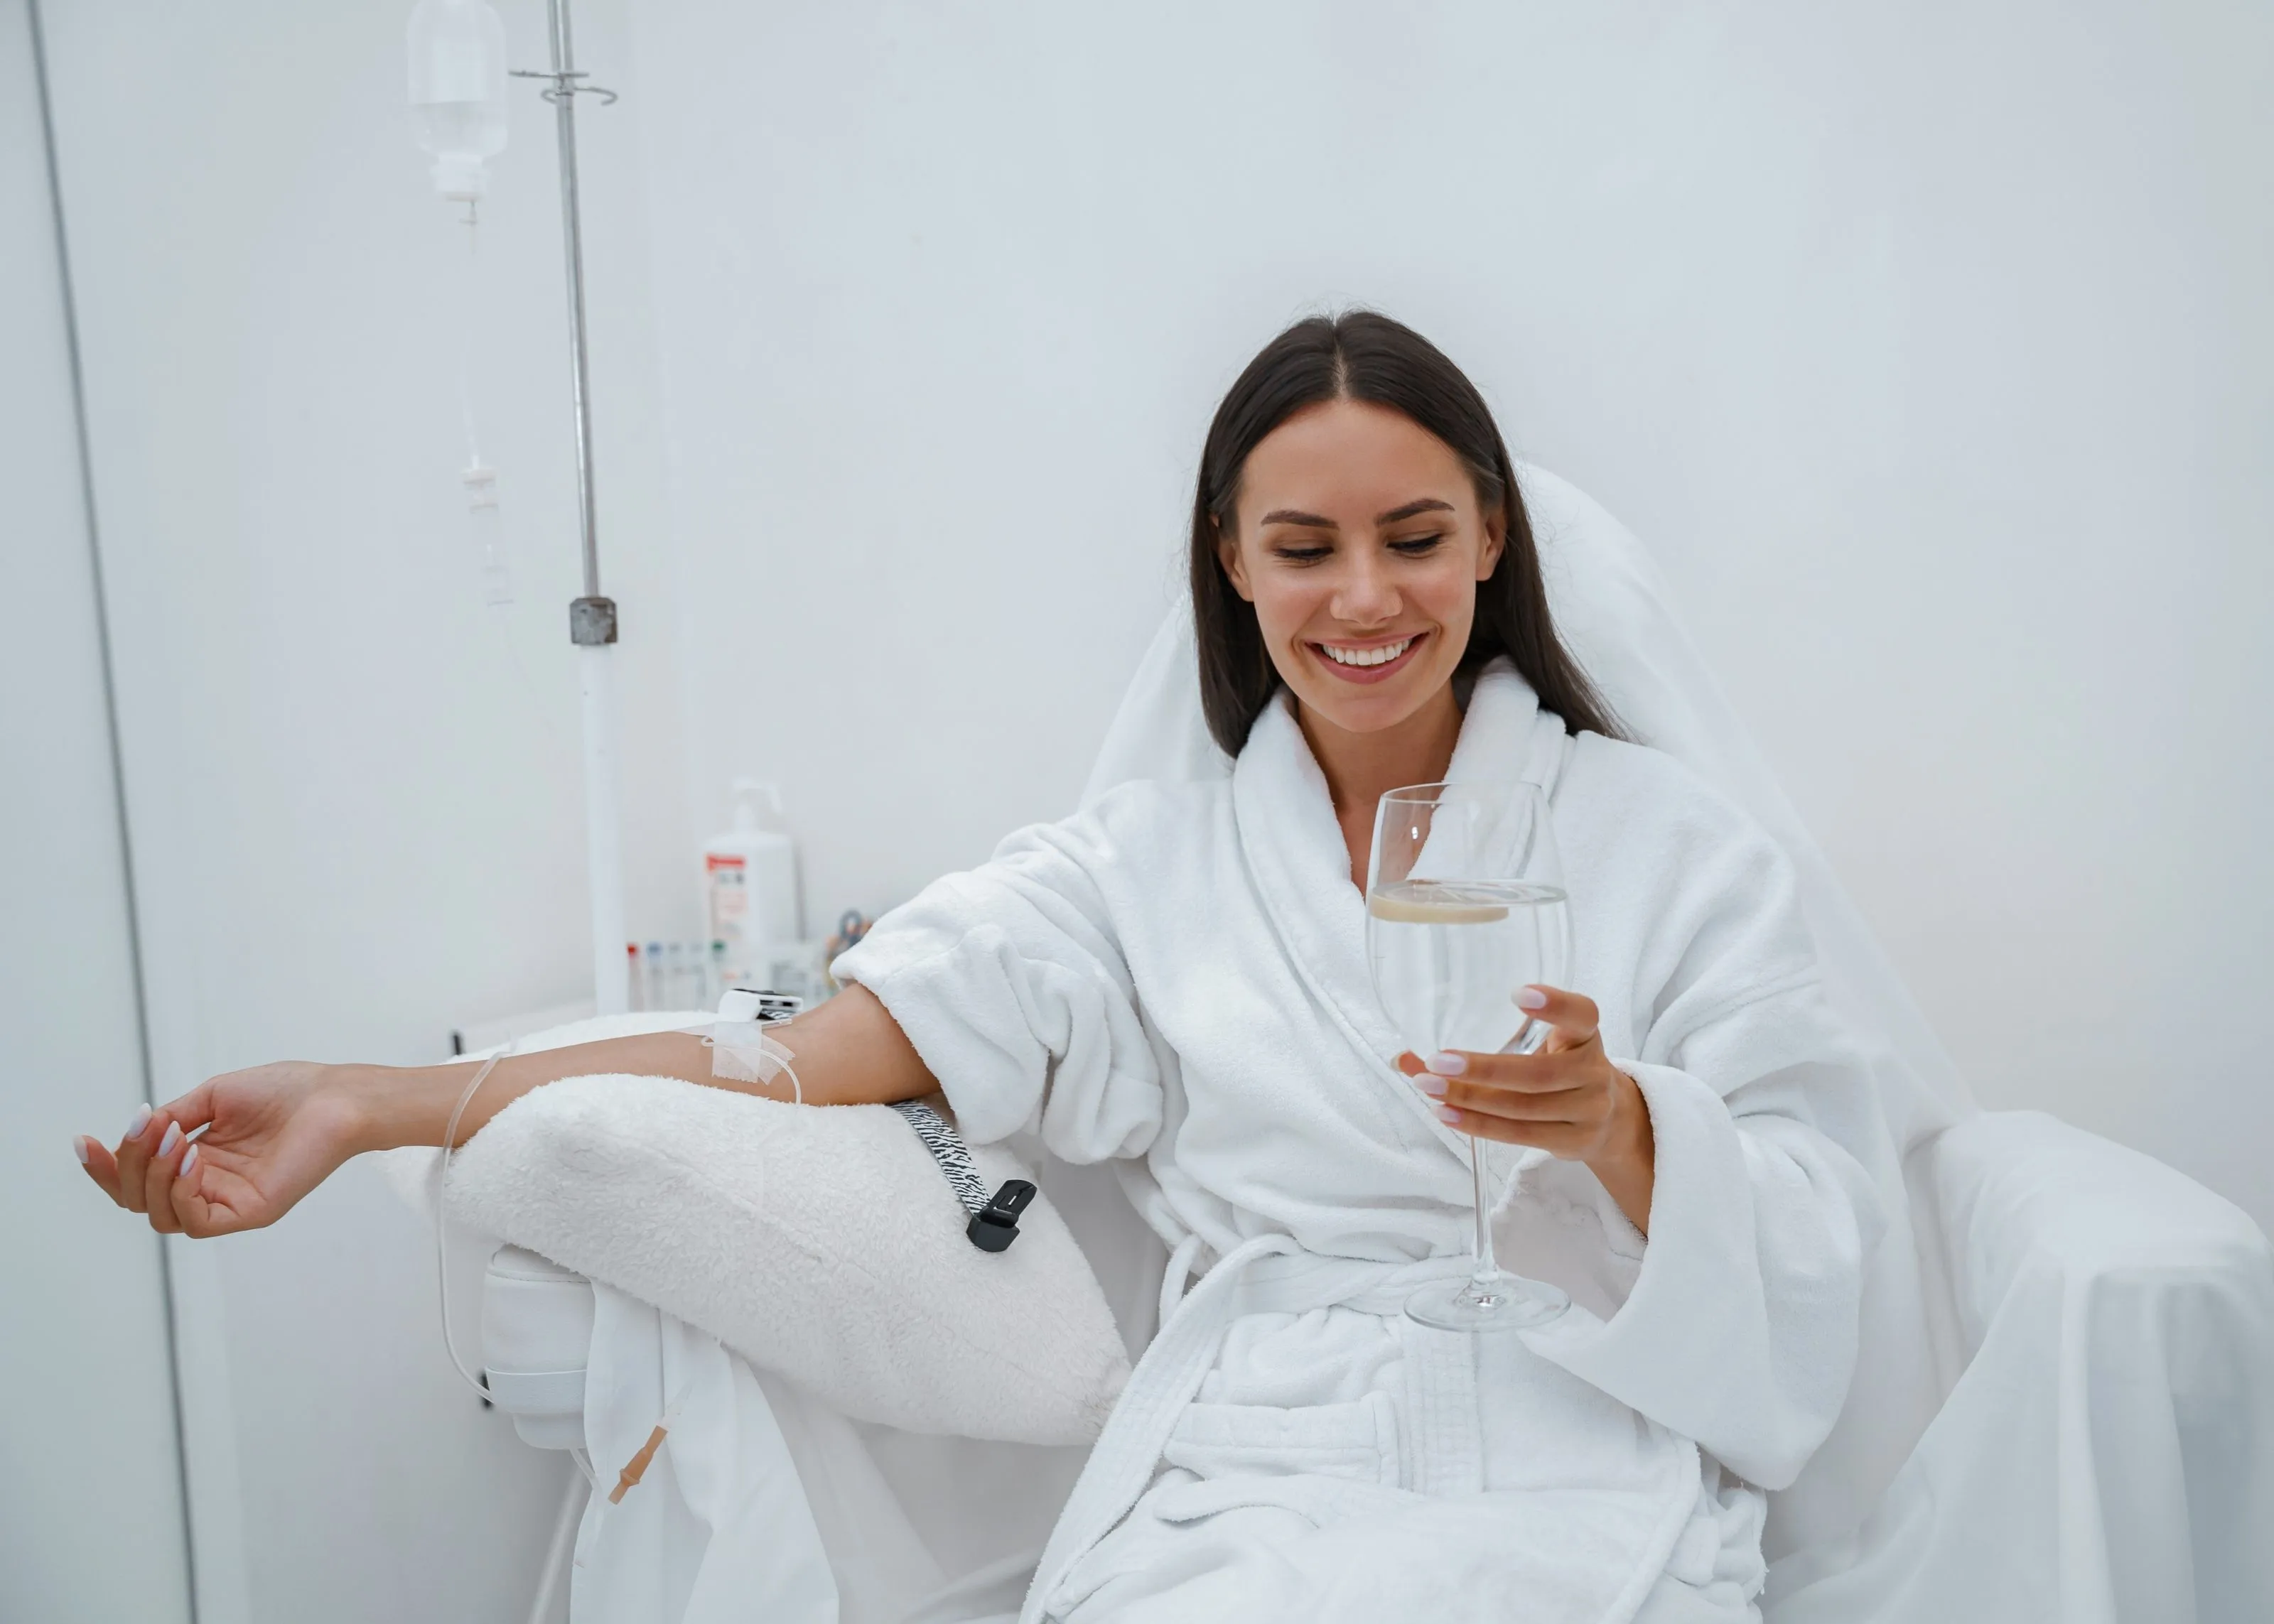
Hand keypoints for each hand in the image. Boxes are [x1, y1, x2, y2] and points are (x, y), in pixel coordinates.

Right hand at [75, 1063, 369, 1237]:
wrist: (335, 1096)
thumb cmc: (286, 1091)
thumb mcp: (213, 1097)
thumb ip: (172, 1119)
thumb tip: (136, 1133)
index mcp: (198, 1159)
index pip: (137, 1179)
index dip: (106, 1166)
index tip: (84, 1141)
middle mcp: (208, 1185)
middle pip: (138, 1200)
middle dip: (125, 1167)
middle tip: (144, 1130)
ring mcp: (228, 1202)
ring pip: (159, 1213)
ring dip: (154, 1174)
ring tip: (175, 1137)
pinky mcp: (250, 1213)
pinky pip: (195, 1221)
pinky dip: (181, 1191)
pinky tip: (191, 1158)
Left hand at [1398, 984, 1655, 1232]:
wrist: (1608, 1120)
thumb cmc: (1556, 1070)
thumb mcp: (1535, 1048)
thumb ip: (1484, 1043)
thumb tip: (1404, 1057)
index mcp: (1585, 1036)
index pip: (1581, 1015)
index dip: (1555, 1004)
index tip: (1519, 993)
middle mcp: (1592, 1071)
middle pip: (1538, 1074)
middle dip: (1483, 1069)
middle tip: (1438, 1060)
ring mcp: (1588, 1110)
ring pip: (1523, 1108)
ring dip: (1471, 1100)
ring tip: (1430, 1088)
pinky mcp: (1574, 1141)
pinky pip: (1521, 1135)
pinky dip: (1480, 1125)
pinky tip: (1447, 1114)